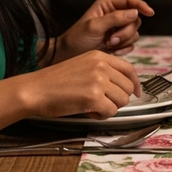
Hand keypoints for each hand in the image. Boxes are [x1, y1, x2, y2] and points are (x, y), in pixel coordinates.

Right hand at [0, 50, 141, 130]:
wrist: (35, 89)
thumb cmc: (54, 82)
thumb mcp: (82, 65)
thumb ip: (102, 71)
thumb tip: (121, 86)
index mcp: (99, 56)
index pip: (129, 69)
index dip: (136, 83)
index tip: (137, 92)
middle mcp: (101, 66)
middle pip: (127, 87)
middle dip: (117, 99)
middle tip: (101, 103)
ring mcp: (99, 80)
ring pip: (122, 100)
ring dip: (109, 107)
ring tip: (92, 106)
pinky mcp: (94, 97)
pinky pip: (111, 111)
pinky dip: (101, 115)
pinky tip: (88, 111)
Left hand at [52, 0, 154, 62]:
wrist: (68, 56)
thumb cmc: (76, 39)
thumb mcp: (94, 26)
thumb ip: (115, 18)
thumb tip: (134, 12)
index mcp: (107, 5)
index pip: (130, 1)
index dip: (141, 6)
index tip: (150, 12)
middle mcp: (115, 15)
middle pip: (135, 19)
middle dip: (125, 31)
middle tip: (112, 39)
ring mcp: (117, 28)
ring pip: (134, 32)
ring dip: (123, 41)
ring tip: (108, 44)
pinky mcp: (118, 41)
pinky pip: (131, 44)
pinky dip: (123, 48)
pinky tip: (111, 50)